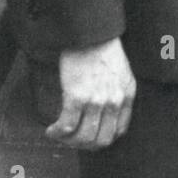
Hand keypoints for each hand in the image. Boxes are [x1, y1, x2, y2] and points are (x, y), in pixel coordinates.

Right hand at [46, 36, 135, 150]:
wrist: (90, 32)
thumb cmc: (103, 48)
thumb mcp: (122, 72)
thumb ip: (118, 92)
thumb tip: (105, 112)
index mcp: (127, 95)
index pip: (118, 131)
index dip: (102, 139)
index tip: (90, 137)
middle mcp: (113, 101)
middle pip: (101, 140)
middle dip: (85, 145)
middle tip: (73, 140)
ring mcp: (95, 101)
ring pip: (83, 138)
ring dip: (69, 142)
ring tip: (60, 136)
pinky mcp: (76, 97)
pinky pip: (67, 126)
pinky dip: (57, 133)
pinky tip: (51, 130)